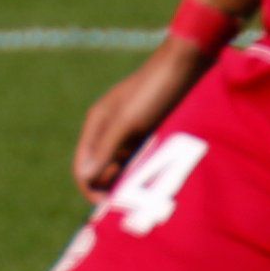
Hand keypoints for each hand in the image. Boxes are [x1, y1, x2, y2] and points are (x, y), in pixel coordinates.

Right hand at [72, 42, 204, 195]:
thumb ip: (106, 149)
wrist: (186, 65)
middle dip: (110, 188)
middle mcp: (108, 129)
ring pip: (120, 165)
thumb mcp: (128, 122)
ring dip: (127, 181)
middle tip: (131, 205)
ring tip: (145, 197)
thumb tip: (85, 178)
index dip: (91, 189)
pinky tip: (157, 180)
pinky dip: (142, 171)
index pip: (83, 167)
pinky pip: (138, 158)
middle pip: (100, 169)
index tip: (109, 206)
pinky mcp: (148, 131)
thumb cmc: (154, 91)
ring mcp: (128, 130)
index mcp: (97, 124)